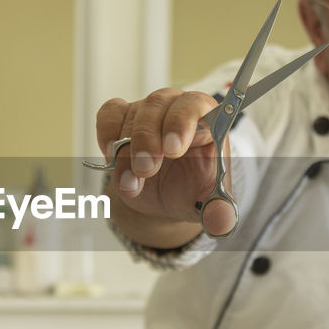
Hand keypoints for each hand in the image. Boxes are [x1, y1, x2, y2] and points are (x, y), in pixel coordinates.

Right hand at [94, 88, 235, 239]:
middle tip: (146, 169)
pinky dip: (107, 133)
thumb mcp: (209, 203)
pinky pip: (110, 113)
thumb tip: (221, 223)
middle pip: (159, 105)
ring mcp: (149, 111)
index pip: (197, 104)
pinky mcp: (124, 118)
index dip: (183, 122)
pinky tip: (110, 157)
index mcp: (208, 120)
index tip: (172, 149)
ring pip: (133, 115)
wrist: (168, 195)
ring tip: (132, 182)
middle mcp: (177, 109)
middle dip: (148, 139)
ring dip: (127, 150)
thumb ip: (219, 212)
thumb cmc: (193, 189)